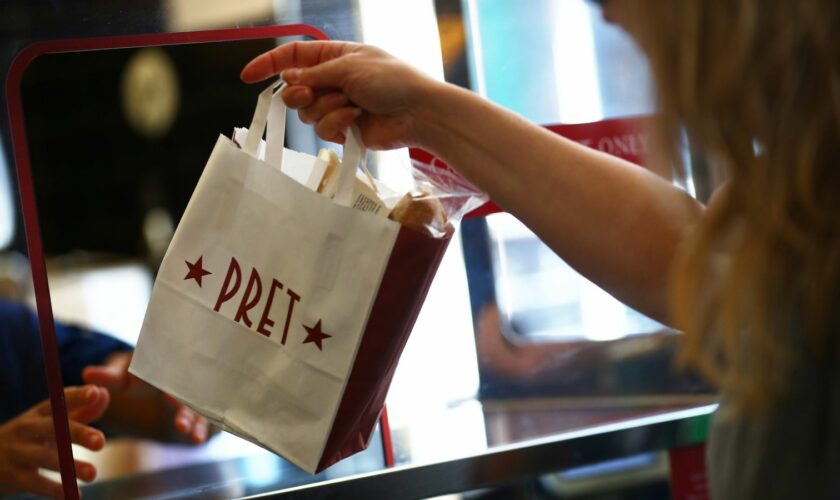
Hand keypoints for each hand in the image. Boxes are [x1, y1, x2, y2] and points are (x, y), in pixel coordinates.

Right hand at [0, 385, 107, 497]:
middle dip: (77, 433)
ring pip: (46, 458)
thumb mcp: (50, 423)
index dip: (77, 396)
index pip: (59, 401)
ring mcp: (18, 453)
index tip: (95, 392)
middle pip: (53, 428)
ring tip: (93, 474)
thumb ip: (80, 410)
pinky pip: (36, 483)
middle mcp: (26, 429)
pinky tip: (74, 495)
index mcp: (38, 414)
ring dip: (71, 466)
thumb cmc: (30, 439)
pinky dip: (55, 490)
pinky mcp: (13, 477)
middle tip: (101, 441)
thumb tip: (105, 393)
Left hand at [83, 352, 210, 443]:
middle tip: (181, 422)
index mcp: (165, 368)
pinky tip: (199, 441)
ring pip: (197, 410)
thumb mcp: (125, 375)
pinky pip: (204, 420)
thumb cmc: (141, 375)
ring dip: (196, 422)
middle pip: (187, 395)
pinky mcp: (199, 412)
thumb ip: (109, 376)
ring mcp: (194, 398)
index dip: (172, 389)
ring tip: (193, 436)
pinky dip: (204, 430)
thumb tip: (87, 373)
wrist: (164, 378)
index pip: (171, 377)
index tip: (169, 400)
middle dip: (185, 409)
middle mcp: (183, 381)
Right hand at [241, 41, 439, 149]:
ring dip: (326, 109)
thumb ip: (315, 74)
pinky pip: (323, 129)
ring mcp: (338, 106)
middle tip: (310, 93)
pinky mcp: (344, 129)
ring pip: (307, 113)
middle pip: (294, 90)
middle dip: (300, 93)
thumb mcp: (349, 67)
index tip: (247, 78)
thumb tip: (288, 79)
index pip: (292, 57)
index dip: (268, 65)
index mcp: (334, 56)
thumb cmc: (392, 80)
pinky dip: (337, 124)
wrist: (418, 112)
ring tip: (351, 105)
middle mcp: (332, 80)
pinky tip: (356, 119)